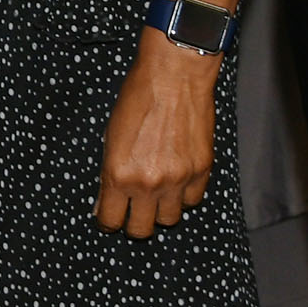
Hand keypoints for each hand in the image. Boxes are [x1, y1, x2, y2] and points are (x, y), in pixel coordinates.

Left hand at [96, 29, 220, 235]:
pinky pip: (193, 200)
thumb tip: (105, 199)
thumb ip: (109, 171)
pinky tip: (177, 180)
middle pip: (141, 230)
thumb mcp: (110, 135)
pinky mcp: (201, 171)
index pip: (110, 220)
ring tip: (157, 194)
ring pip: (169, 220)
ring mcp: (178, 180)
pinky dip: (184, 195)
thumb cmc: (137, 98)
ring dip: (161, 210)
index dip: (108, 221)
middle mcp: (148, 183)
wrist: (174, 76)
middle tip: (133, 211)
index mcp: (118, 174)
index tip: (110, 218)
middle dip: (133, 223)